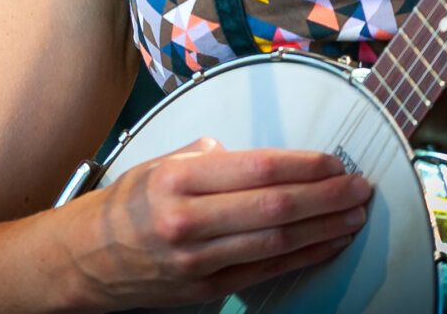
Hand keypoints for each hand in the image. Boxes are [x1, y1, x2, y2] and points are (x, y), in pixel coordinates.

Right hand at [61, 136, 370, 309]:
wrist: (86, 260)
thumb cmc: (126, 205)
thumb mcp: (157, 163)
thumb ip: (205, 157)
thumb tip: (246, 155)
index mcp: (177, 178)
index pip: (257, 168)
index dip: (304, 165)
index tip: (334, 161)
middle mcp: (188, 219)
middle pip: (275, 206)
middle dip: (327, 196)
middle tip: (360, 187)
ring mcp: (198, 259)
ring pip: (277, 241)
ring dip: (324, 228)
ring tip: (355, 215)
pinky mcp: (206, 289)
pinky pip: (266, 271)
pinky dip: (303, 257)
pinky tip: (327, 244)